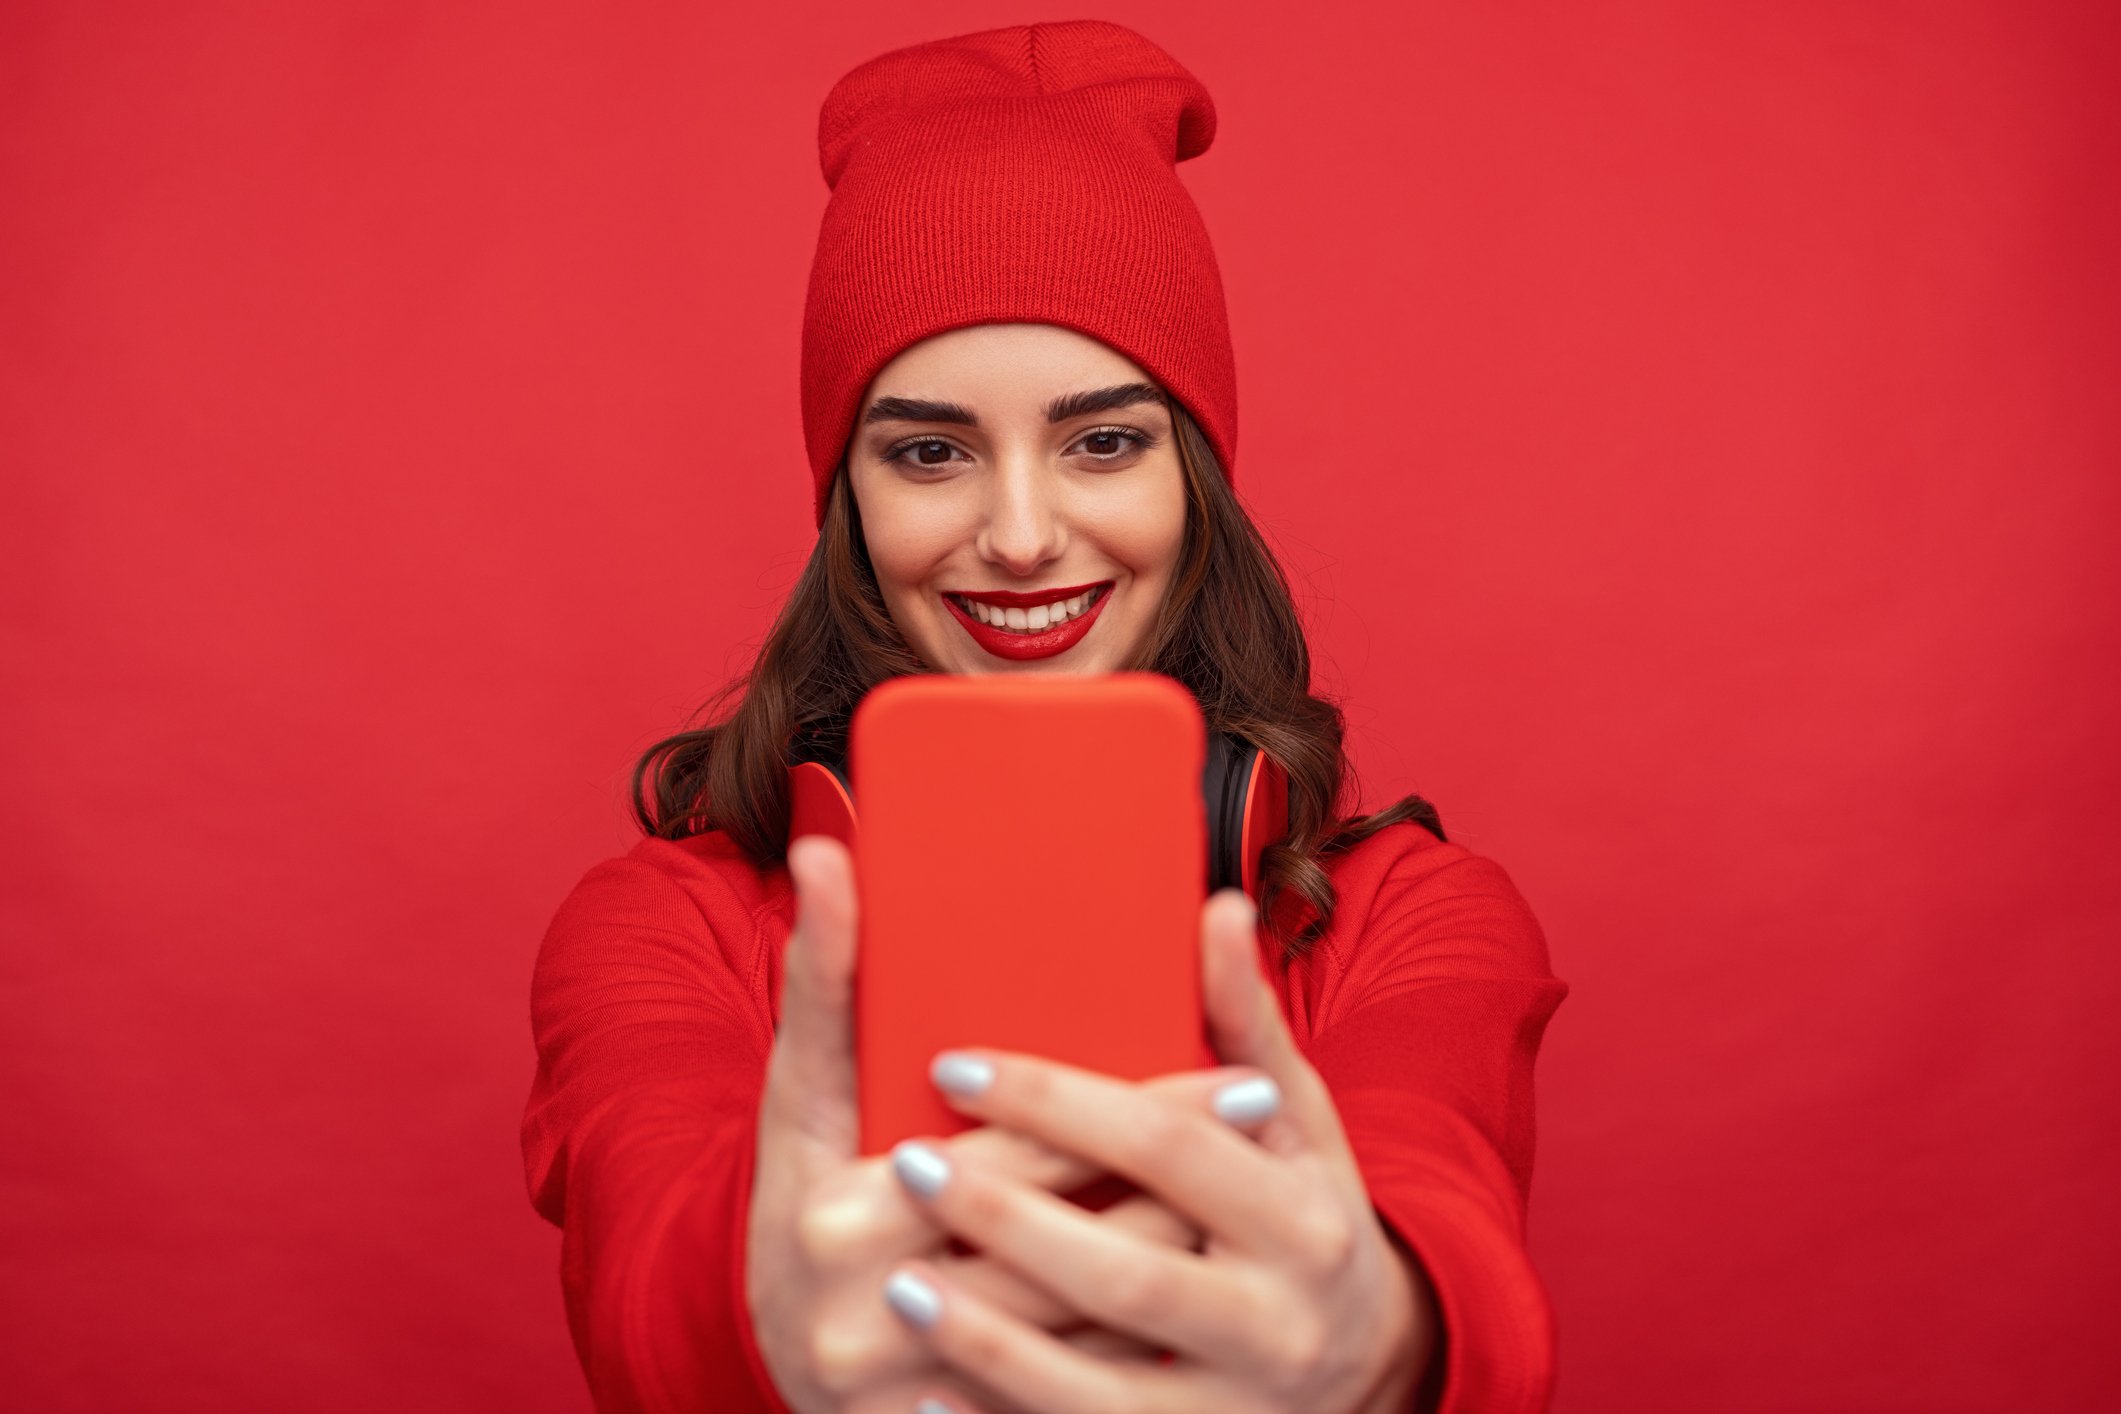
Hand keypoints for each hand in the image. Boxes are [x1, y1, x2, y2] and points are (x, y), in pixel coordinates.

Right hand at [745, 836, 1223, 1412]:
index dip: (1135, 1111)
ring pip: (1090, 1330)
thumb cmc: (799, 1203)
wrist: (775, 1357)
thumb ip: (821, 985)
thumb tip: (824, 850)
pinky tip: (1208, 1296)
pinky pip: (1081, 1400)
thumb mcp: (799, 1100)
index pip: (1017, 1153)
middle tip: (1268, 1114)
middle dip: (1182, 1181)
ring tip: (1261, 1199)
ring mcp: (910, 1394)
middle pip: (1071, 1243)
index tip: (1240, 1077)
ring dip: (1183, 1260)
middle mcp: (869, 1314)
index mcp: (836, 1213)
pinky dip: (1151, 1346)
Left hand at [874, 889, 1441, 1413]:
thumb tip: (1218, 908)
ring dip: (990, 1340)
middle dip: (1009, 1220)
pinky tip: (929, 1400)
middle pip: (1127, 1272)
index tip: (956, 1067)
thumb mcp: (1295, 1120)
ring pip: (1096, 1385)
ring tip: (902, 1284)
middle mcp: (1281, 1324)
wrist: (1364, 1365)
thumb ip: (1244, 1022)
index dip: (1059, 1105)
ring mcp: (1233, 1410)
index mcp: (1303, 1219)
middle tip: (908, 1166)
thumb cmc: (1301, 1214)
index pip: (1168, 1147)